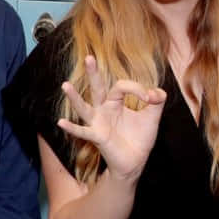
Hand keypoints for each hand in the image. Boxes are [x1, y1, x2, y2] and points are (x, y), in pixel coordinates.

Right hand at [56, 55, 164, 179]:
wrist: (136, 161)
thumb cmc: (140, 138)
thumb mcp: (152, 117)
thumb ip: (157, 101)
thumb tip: (157, 92)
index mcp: (116, 102)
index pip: (122, 86)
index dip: (137, 88)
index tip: (150, 98)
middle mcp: (104, 110)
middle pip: (97, 88)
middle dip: (93, 73)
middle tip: (89, 57)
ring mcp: (98, 123)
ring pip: (84, 107)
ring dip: (74, 98)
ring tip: (65, 85)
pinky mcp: (98, 136)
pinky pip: (83, 131)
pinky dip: (72, 128)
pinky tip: (61, 122)